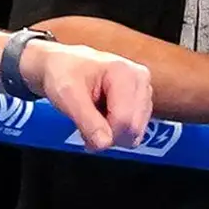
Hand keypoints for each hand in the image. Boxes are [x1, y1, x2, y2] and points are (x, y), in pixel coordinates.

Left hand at [27, 39, 151, 149]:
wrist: (63, 64)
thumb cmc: (64, 73)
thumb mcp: (67, 96)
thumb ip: (87, 121)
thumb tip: (104, 144)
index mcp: (125, 73)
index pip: (124, 119)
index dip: (104, 134)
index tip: (84, 131)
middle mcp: (140, 80)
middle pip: (133, 128)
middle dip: (109, 135)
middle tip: (87, 125)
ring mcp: (144, 90)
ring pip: (136, 132)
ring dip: (112, 133)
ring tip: (94, 118)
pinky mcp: (143, 100)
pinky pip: (135, 129)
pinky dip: (118, 130)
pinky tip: (104, 117)